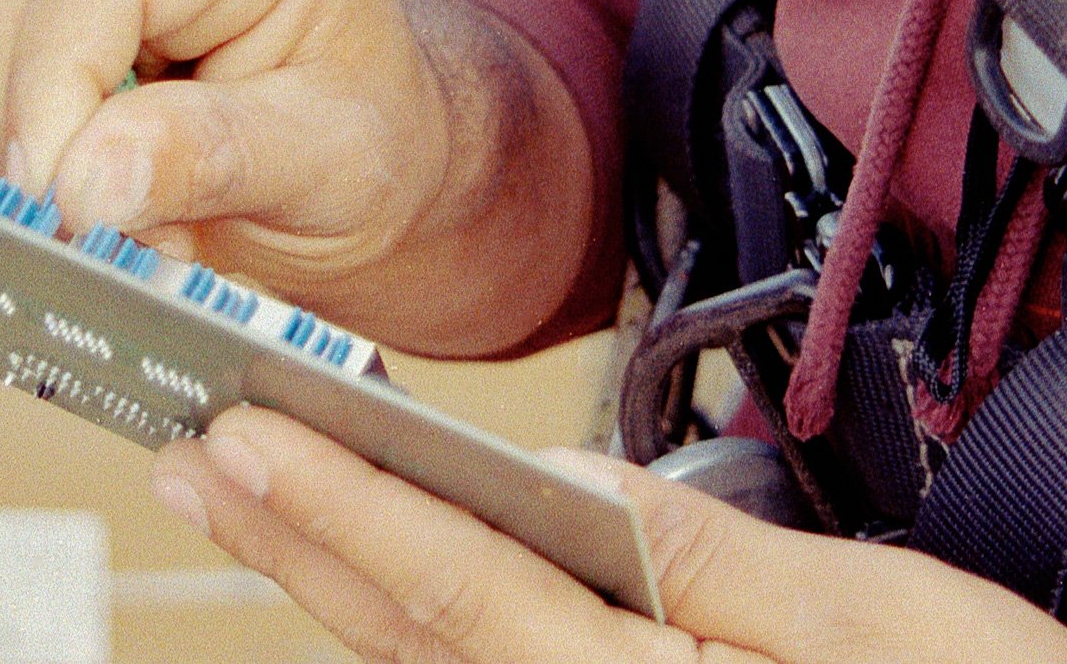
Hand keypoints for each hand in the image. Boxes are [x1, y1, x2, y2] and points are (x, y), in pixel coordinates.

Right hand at [0, 0, 593, 353]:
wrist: (375, 150)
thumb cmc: (372, 149)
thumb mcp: (327, 165)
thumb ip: (213, 159)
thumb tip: (82, 182)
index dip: (52, 96)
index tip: (61, 210)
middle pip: (15, 0)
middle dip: (39, 138)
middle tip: (109, 243)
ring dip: (22, 154)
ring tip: (125, 228)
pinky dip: (5, 153)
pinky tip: (92, 199)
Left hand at [150, 406, 1066, 662]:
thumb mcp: (878, 625)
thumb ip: (712, 560)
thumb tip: (575, 480)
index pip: (461, 590)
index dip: (342, 506)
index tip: (243, 429)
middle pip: (415, 637)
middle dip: (295, 537)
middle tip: (188, 450)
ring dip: (333, 576)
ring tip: (250, 494)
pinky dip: (416, 620)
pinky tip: (381, 575)